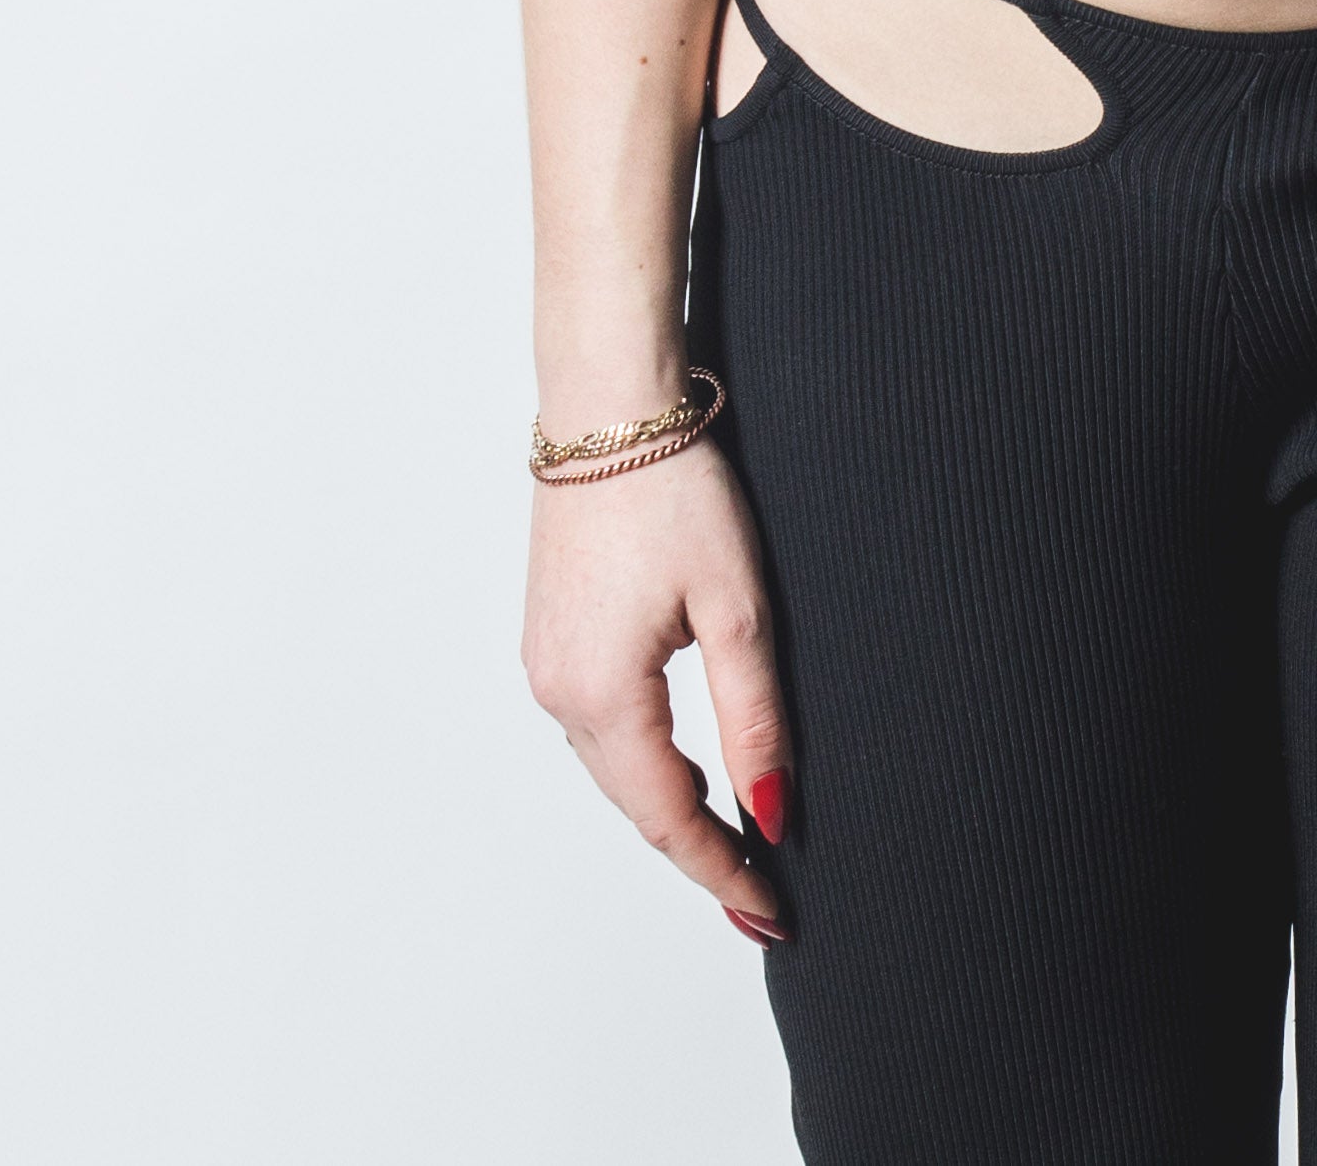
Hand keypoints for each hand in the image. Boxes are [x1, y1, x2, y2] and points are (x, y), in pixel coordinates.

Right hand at [522, 435, 794, 942]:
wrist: (608, 407)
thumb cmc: (674, 491)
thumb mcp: (735, 608)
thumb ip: (753, 717)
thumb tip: (772, 809)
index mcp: (602, 695)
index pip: (669, 816)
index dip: (721, 869)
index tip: (769, 910)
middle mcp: (557, 691)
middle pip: (634, 803)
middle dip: (698, 850)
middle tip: (758, 894)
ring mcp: (544, 664)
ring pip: (613, 768)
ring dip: (668, 805)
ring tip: (731, 840)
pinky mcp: (549, 637)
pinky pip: (597, 727)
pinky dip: (642, 759)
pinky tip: (682, 766)